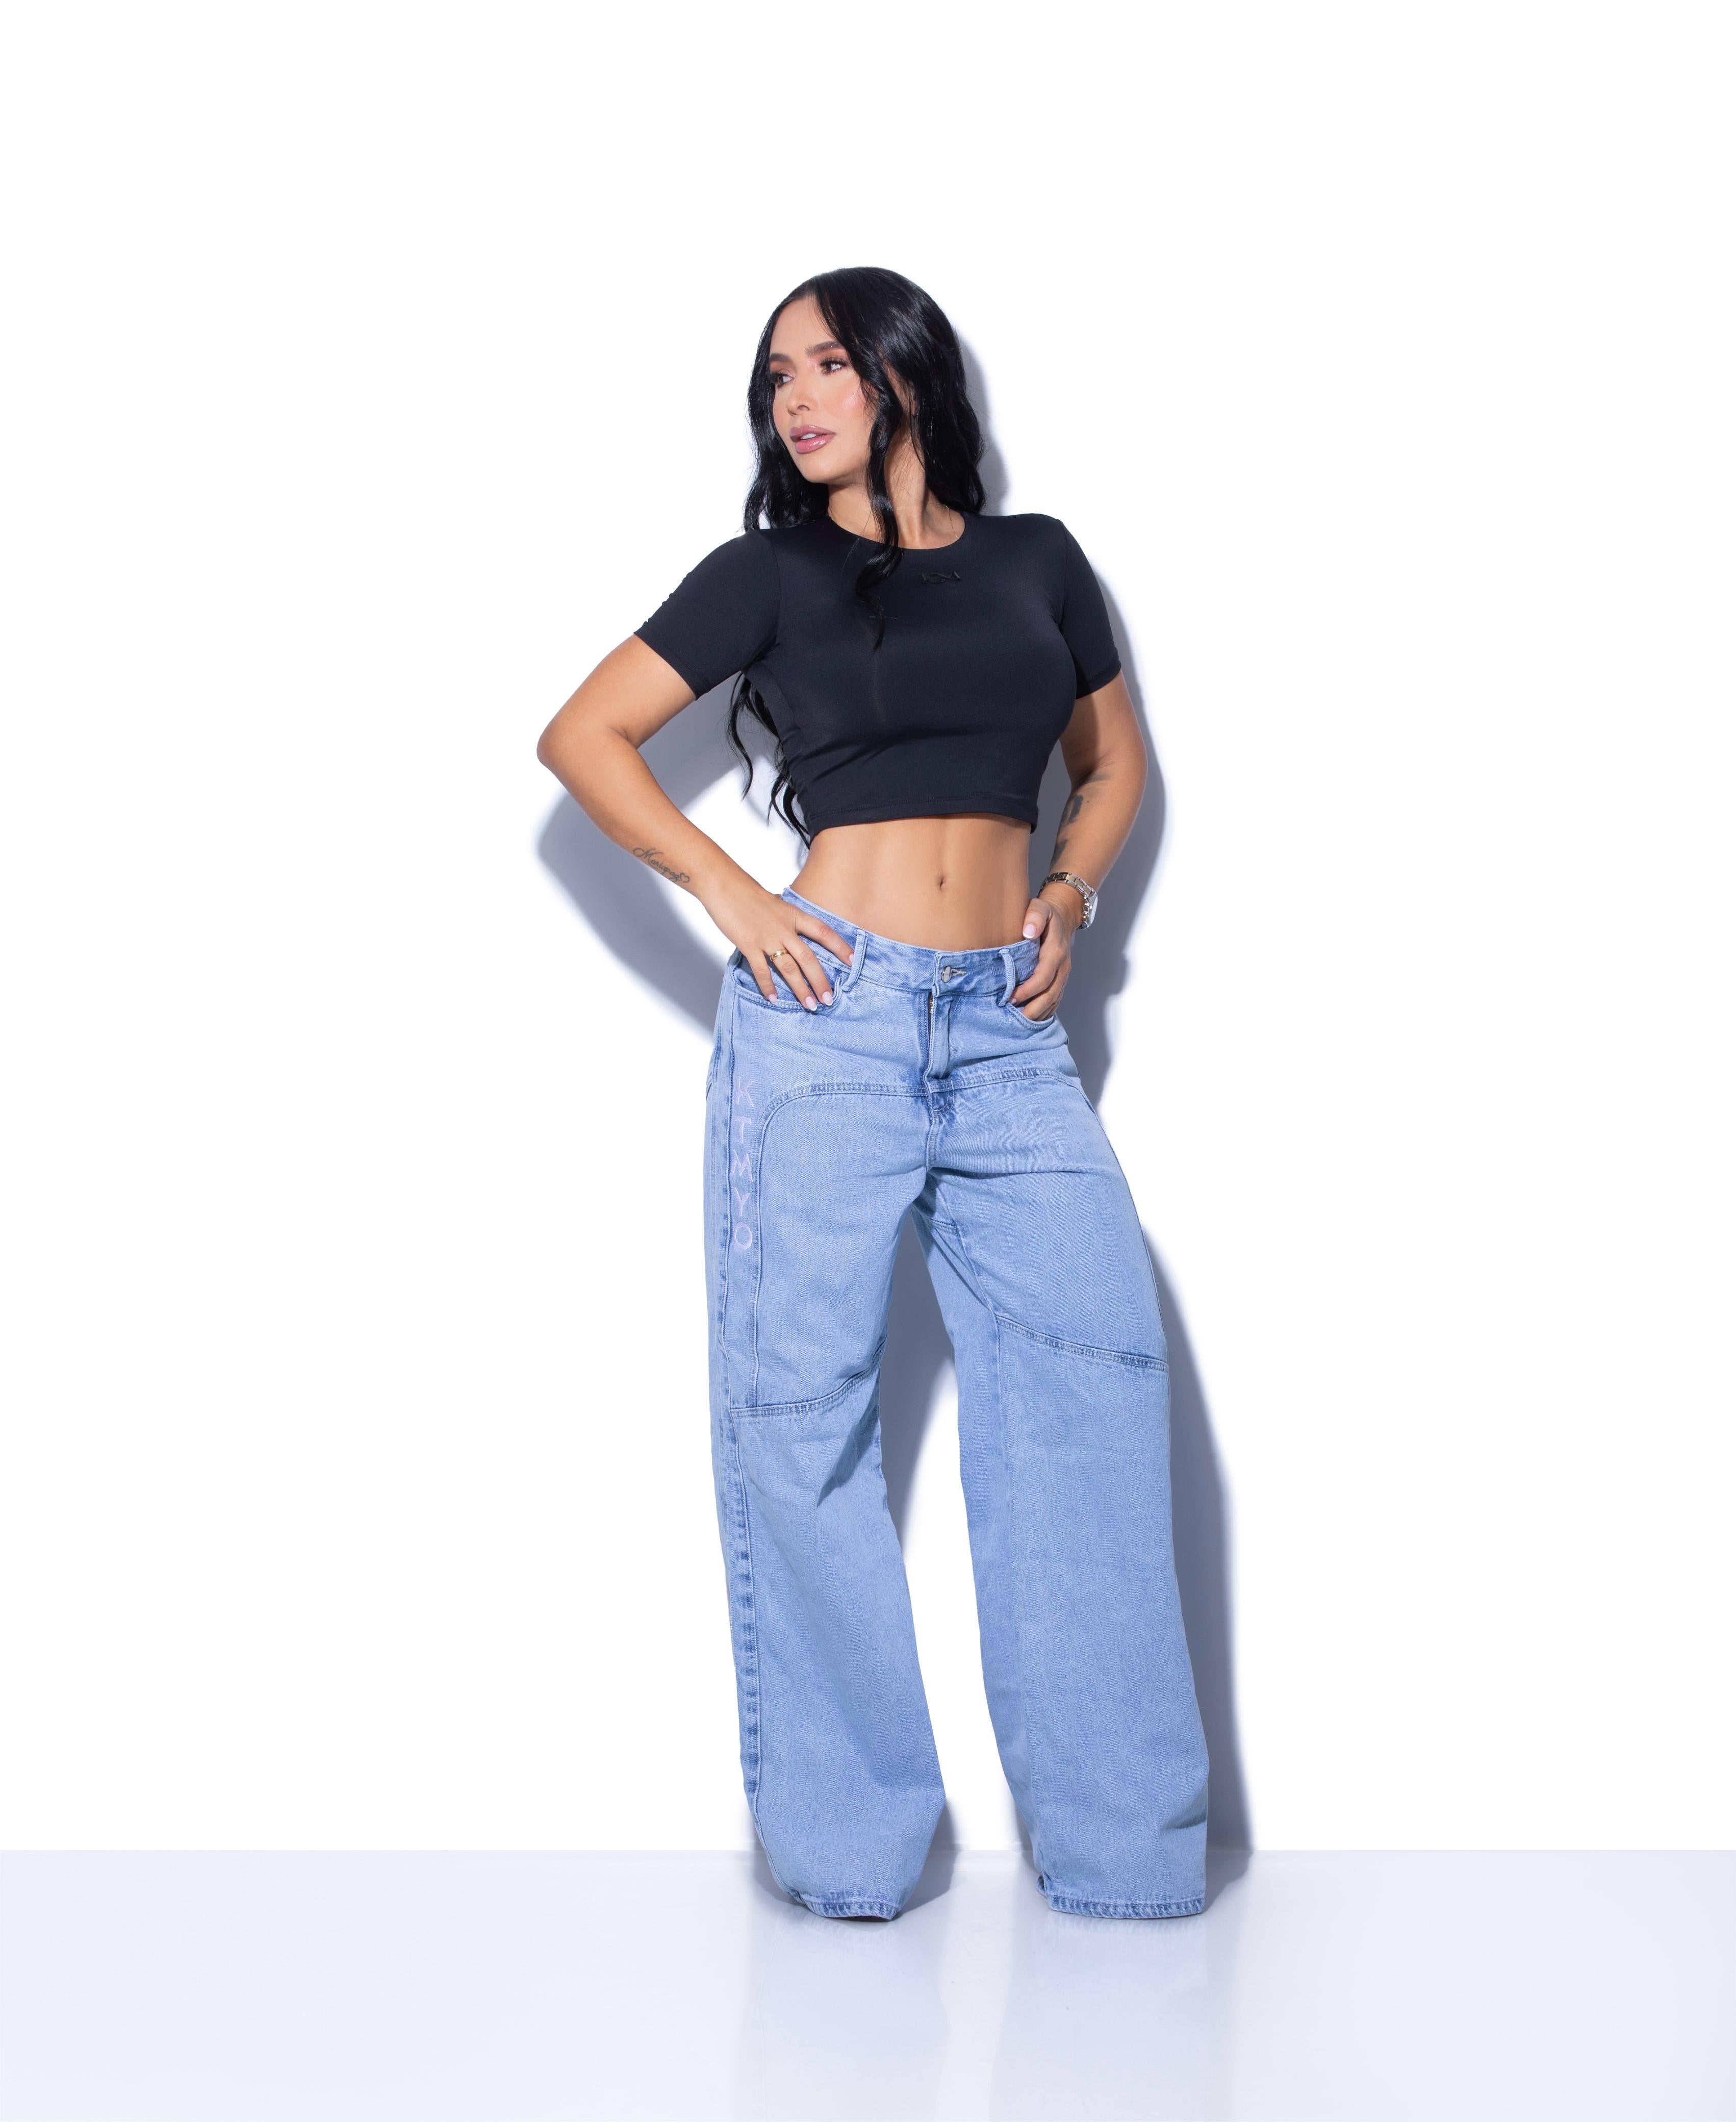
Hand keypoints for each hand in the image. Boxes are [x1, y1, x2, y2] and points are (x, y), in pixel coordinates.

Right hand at [707, 877, 853, 1010]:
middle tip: (829, 998)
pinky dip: (768, 986)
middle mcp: (784, 928)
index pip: (823, 932)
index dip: (840, 947)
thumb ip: (786, 918)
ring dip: (800, 989)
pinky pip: (761, 970)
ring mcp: (766, 938)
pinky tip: (774, 999)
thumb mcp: (775, 903)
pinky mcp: (748, 945)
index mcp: (793, 915)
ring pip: (789, 968)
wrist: (724, 885)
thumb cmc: (747, 893)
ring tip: (810, 1005)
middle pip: (809, 958)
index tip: (853, 961)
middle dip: (820, 981)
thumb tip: (792, 927)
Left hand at [1011, 887, 1081, 1018]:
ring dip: (1039, 1013)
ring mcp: (1063, 974)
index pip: (1044, 975)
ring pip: (1054, 999)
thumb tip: (1028, 932)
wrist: (1063, 917)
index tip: (1012, 997)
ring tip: (1020, 1024)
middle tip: (1014, 1018)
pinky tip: (1031, 1019)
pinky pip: (1055, 999)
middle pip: (1051, 993)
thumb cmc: (1046, 914)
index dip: (1029, 989)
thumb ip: (1034, 917)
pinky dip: (1044, 1011)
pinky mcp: (1060, 979)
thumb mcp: (1040, 908)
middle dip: (1034, 1008)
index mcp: (1056, 951)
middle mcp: (1063, 966)